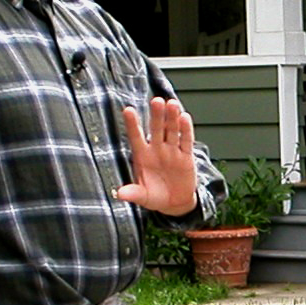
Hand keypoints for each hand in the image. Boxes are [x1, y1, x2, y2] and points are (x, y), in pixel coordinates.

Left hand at [115, 96, 200, 215]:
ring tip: (172, 104)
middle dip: (156, 116)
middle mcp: (157, 150)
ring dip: (172, 118)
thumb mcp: (143, 197)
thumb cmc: (155, 197)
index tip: (128, 110)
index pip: (136, 137)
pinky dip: (186, 130)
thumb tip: (119, 194)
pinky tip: (185, 118)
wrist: (175, 203)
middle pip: (156, 129)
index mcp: (142, 156)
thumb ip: (133, 193)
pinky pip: (186, 142)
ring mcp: (172, 151)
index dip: (132, 124)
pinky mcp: (186, 157)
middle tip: (156, 101)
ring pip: (172, 131)